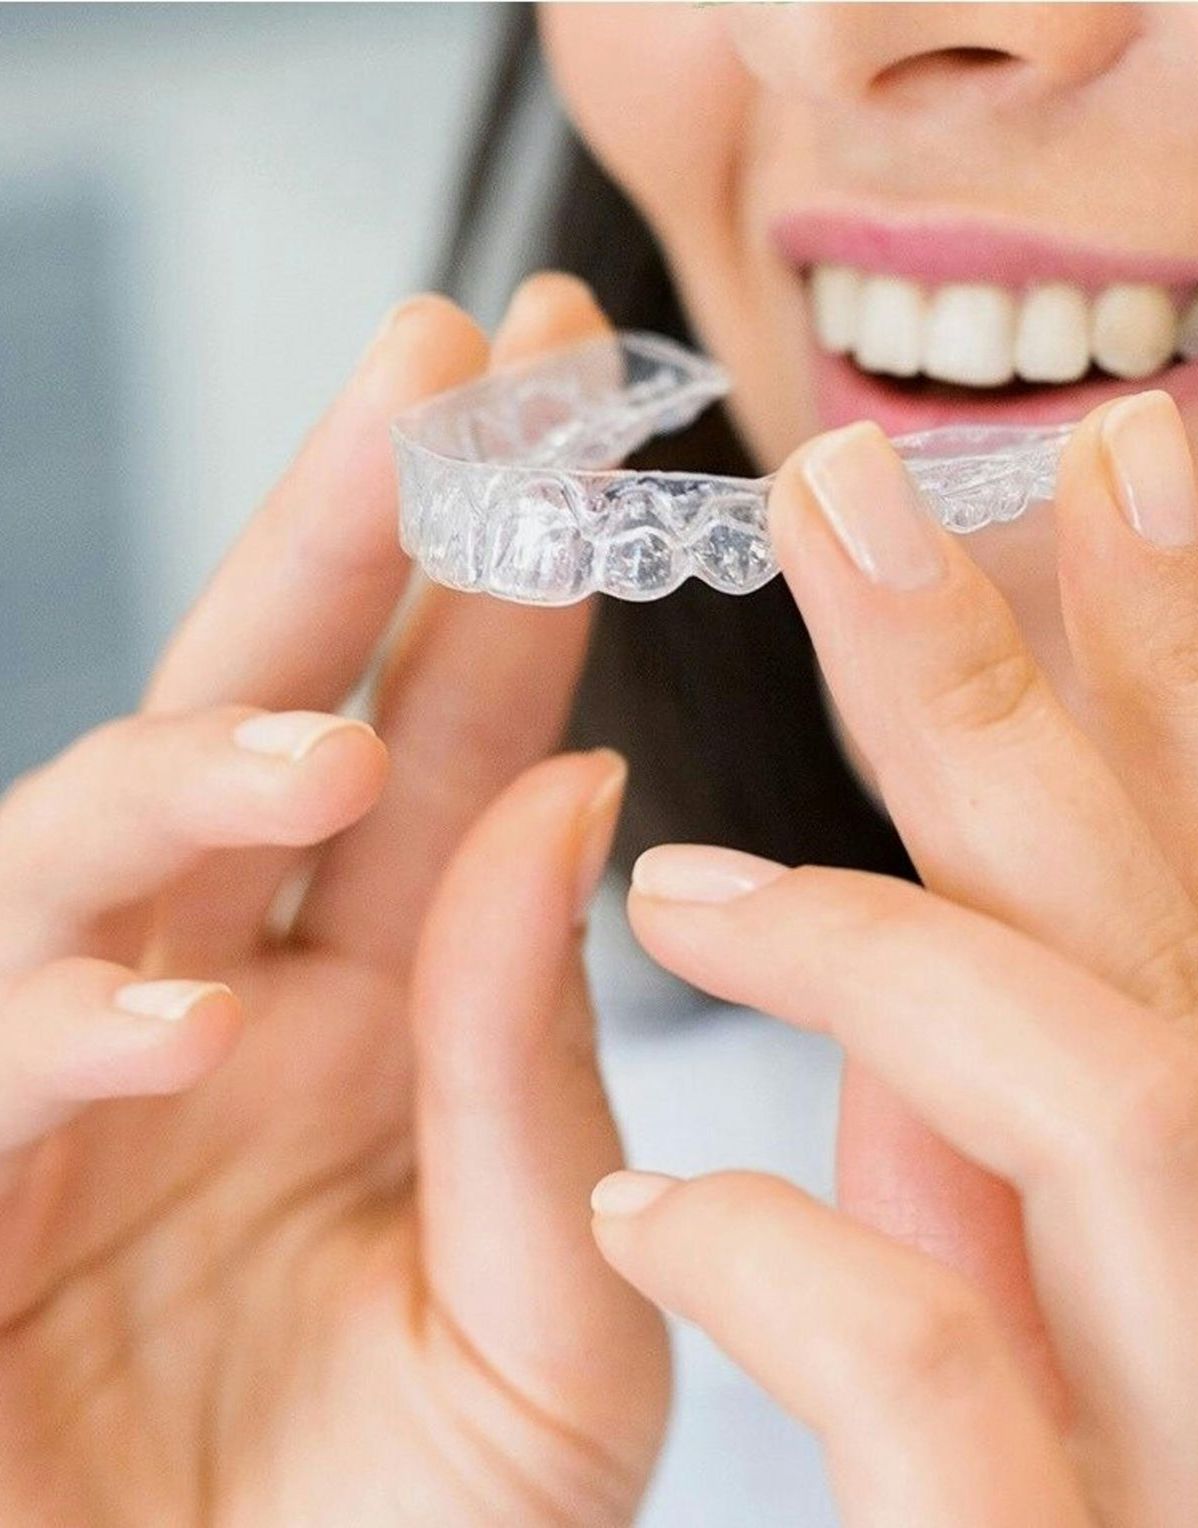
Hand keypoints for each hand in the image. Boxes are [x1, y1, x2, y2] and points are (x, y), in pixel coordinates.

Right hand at [0, 277, 666, 1524]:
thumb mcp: (558, 1326)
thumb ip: (543, 1076)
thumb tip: (568, 793)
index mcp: (394, 1015)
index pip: (465, 743)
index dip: (513, 572)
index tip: (574, 398)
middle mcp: (230, 1005)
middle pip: (279, 709)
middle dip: (349, 525)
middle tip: (444, 351)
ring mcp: (69, 1085)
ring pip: (90, 843)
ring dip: (196, 776)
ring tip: (322, 755)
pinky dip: (66, 1022)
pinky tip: (180, 1019)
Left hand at [597, 395, 1197, 1522]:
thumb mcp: (1143, 1389)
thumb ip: (1036, 1205)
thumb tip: (913, 1002)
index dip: (1194, 671)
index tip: (1105, 475)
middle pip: (1188, 936)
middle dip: (1025, 689)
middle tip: (858, 485)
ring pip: (1125, 1104)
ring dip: (899, 940)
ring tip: (691, 876)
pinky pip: (961, 1388)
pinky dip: (811, 1259)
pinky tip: (657, 1210)